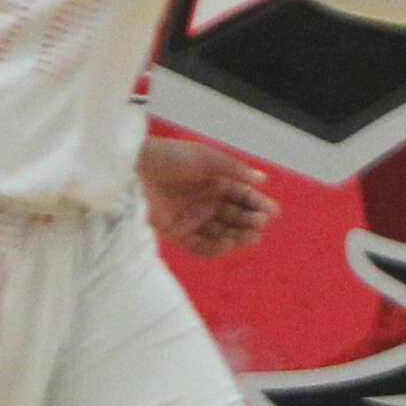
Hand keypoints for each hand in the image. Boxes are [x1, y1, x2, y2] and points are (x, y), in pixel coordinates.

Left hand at [139, 135, 279, 258]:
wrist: (133, 169)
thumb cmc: (169, 157)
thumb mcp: (206, 158)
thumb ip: (235, 169)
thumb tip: (263, 180)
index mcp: (214, 181)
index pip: (242, 196)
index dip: (258, 204)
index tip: (272, 212)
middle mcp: (204, 201)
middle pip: (234, 216)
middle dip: (250, 220)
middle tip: (260, 223)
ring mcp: (190, 218)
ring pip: (221, 233)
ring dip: (238, 236)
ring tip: (251, 236)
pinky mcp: (175, 233)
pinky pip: (199, 245)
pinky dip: (215, 248)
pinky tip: (228, 243)